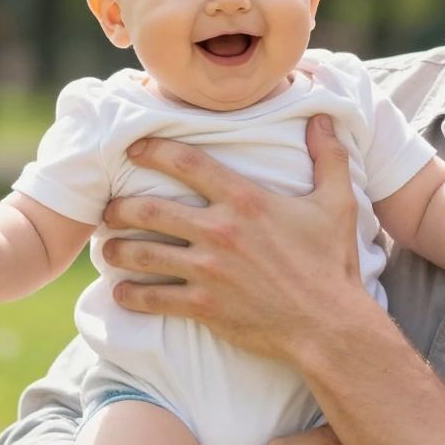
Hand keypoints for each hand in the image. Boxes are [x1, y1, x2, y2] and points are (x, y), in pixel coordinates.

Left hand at [101, 115, 371, 360]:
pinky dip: (130, 296)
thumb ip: (329, 157)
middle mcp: (220, 231)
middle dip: (119, 207)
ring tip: (107, 248)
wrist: (328, 325)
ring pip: (143, 255)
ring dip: (117, 250)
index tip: (133, 150)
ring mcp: (208, 271)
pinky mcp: (204, 306)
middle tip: (108, 208)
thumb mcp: (338, 204)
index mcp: (245, 200)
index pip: (187, 163)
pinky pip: (154, 298)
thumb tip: (323, 118)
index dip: (153, 151)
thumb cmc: (332, 264)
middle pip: (149, 210)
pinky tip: (120, 293)